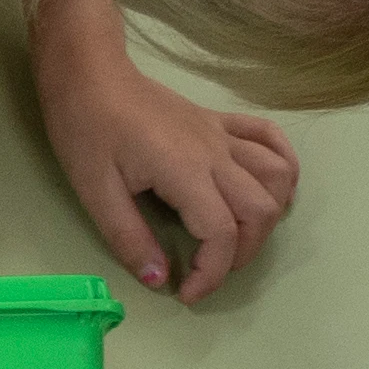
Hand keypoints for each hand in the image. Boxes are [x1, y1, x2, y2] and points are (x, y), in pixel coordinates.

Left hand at [35, 29, 300, 301]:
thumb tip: (159, 280)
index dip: (211, 274)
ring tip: (234, 235)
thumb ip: (129, 239)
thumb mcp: (95, 192)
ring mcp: (222, 135)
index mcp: (184, 171)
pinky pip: (271, 139)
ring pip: (278, 177)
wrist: (89, 74)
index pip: (222, 233)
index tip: (185, 293)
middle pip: (261, 211)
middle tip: (205, 268)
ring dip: (268, 215)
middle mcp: (215, 152)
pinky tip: (266, 189)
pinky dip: (282, 167)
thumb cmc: (86, 128)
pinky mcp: (221, 122)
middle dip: (242, 254)